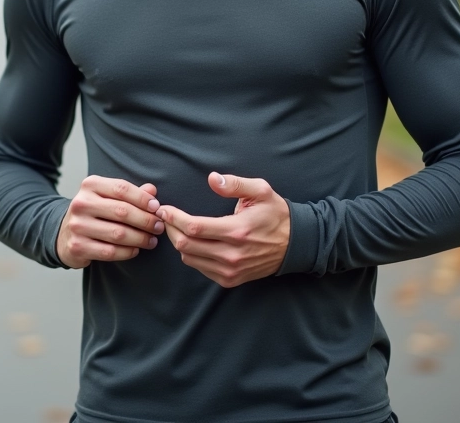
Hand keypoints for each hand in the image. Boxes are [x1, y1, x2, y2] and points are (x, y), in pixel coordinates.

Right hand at [57, 176, 163, 267]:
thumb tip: (152, 190)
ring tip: (152, 240)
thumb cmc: (94, 212)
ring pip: (118, 233)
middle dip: (146, 220)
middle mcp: (81, 203)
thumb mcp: (107, 197)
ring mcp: (77, 226)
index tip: (157, 208)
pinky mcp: (77, 246)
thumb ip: (129, 193)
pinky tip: (136, 250)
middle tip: (159, 227)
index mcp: (90, 185)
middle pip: (122, 211)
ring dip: (140, 238)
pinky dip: (128, 252)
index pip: (122, 188)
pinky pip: (110, 251)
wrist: (63, 233)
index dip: (143, 198)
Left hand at [158, 172, 289, 287]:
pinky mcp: (230, 279)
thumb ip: (235, 184)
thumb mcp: (261, 191)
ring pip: (189, 258)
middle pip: (186, 245)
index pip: (193, 227)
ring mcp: (230, 270)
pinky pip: (199, 268)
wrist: (295, 244)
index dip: (174, 218)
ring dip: (179, 242)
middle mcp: (232, 254)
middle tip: (166, 217)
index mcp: (237, 231)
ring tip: (178, 227)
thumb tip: (212, 179)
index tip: (165, 208)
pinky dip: (191, 255)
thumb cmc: (276, 214)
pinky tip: (194, 242)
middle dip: (170, 229)